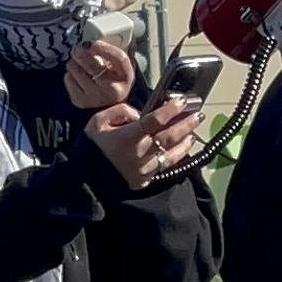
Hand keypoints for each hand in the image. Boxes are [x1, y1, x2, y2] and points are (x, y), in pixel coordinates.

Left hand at [65, 41, 134, 109]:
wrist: (108, 106)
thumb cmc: (115, 81)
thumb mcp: (123, 66)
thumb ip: (121, 49)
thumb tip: (118, 30)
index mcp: (126, 78)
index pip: (118, 58)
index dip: (103, 47)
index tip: (91, 42)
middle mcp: (112, 90)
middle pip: (92, 65)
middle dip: (81, 52)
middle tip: (78, 47)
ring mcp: (95, 97)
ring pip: (76, 69)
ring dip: (75, 63)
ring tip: (81, 64)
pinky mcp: (80, 101)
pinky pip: (68, 78)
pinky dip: (71, 74)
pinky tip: (78, 76)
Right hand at [84, 97, 204, 189]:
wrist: (84, 180)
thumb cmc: (91, 148)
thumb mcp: (98, 122)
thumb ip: (120, 111)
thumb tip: (138, 114)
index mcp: (127, 137)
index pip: (154, 120)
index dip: (170, 110)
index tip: (181, 101)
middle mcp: (139, 153)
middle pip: (169, 136)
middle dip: (185, 124)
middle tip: (197, 114)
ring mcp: (144, 168)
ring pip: (171, 153)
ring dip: (185, 141)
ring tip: (193, 131)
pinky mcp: (145, 180)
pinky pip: (165, 166)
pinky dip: (177, 156)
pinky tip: (183, 148)